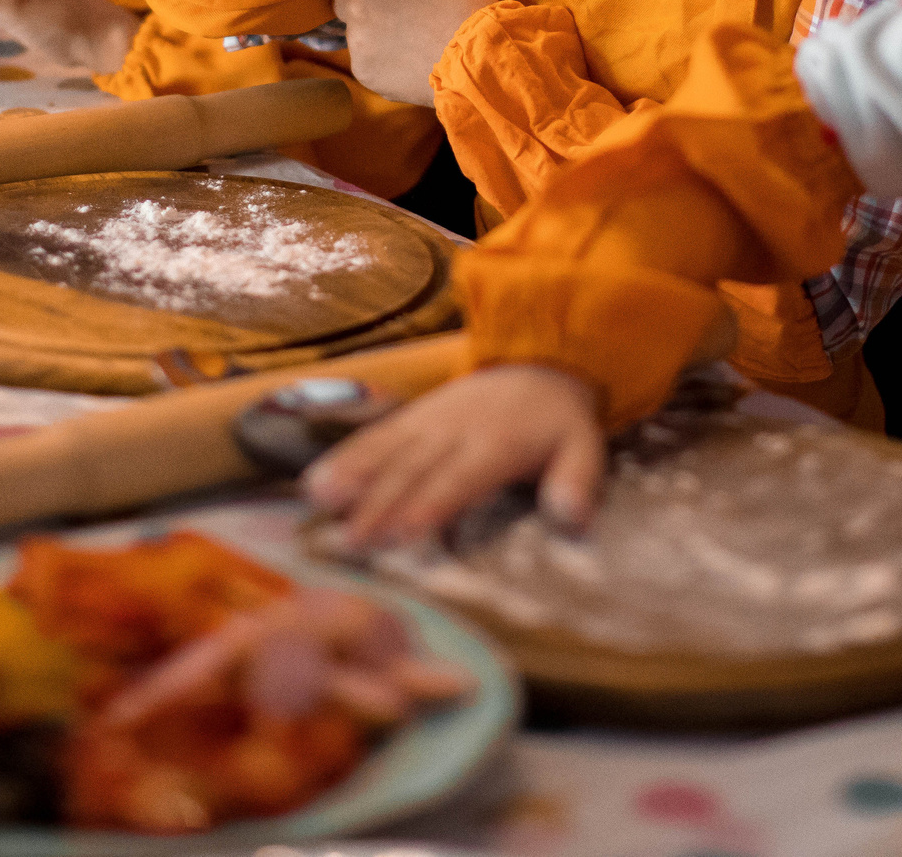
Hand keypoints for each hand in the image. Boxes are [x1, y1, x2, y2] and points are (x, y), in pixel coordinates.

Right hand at [302, 365, 605, 549]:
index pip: (459, 478)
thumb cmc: (560, 421)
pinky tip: (316, 481)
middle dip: (380, 505)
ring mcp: (428, 421)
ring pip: (385, 450)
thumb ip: (576, 482)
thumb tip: (569, 517)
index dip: (430, 505)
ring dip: (351, 477)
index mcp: (497, 444)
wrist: (540, 359)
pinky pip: (375, 437)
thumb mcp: (585, 447)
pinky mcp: (412, 417)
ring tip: (320, 504)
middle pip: (413, 469)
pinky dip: (345, 457)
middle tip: (351, 542)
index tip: (403, 534)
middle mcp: (455, 430)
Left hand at [330, 0, 495, 105]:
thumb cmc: (462, 3)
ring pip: (356, 33)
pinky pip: (367, 60)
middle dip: (364, 0)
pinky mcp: (364, 73)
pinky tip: (411, 60)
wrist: (478, 59)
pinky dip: (382, 60)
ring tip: (412, 41)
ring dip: (374, 32)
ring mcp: (357, 43)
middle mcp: (355, 6)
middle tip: (400, 10)